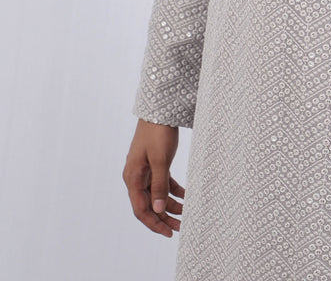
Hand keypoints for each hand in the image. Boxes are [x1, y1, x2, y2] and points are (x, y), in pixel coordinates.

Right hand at [122, 119, 183, 237]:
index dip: (154, 223)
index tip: (168, 233)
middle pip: (149, 204)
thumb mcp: (160, 160)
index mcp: (133, 178)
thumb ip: (159, 185)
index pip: (141, 209)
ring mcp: (145, 170)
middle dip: (164, 217)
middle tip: (180, 227)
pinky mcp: (154, 164)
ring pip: (156, 195)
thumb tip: (157, 209)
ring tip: (185, 214)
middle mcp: (136, 177)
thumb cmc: (157, 132)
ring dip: (170, 205)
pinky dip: (172, 191)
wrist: (159, 110)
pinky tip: (185, 196)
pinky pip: (162, 183)